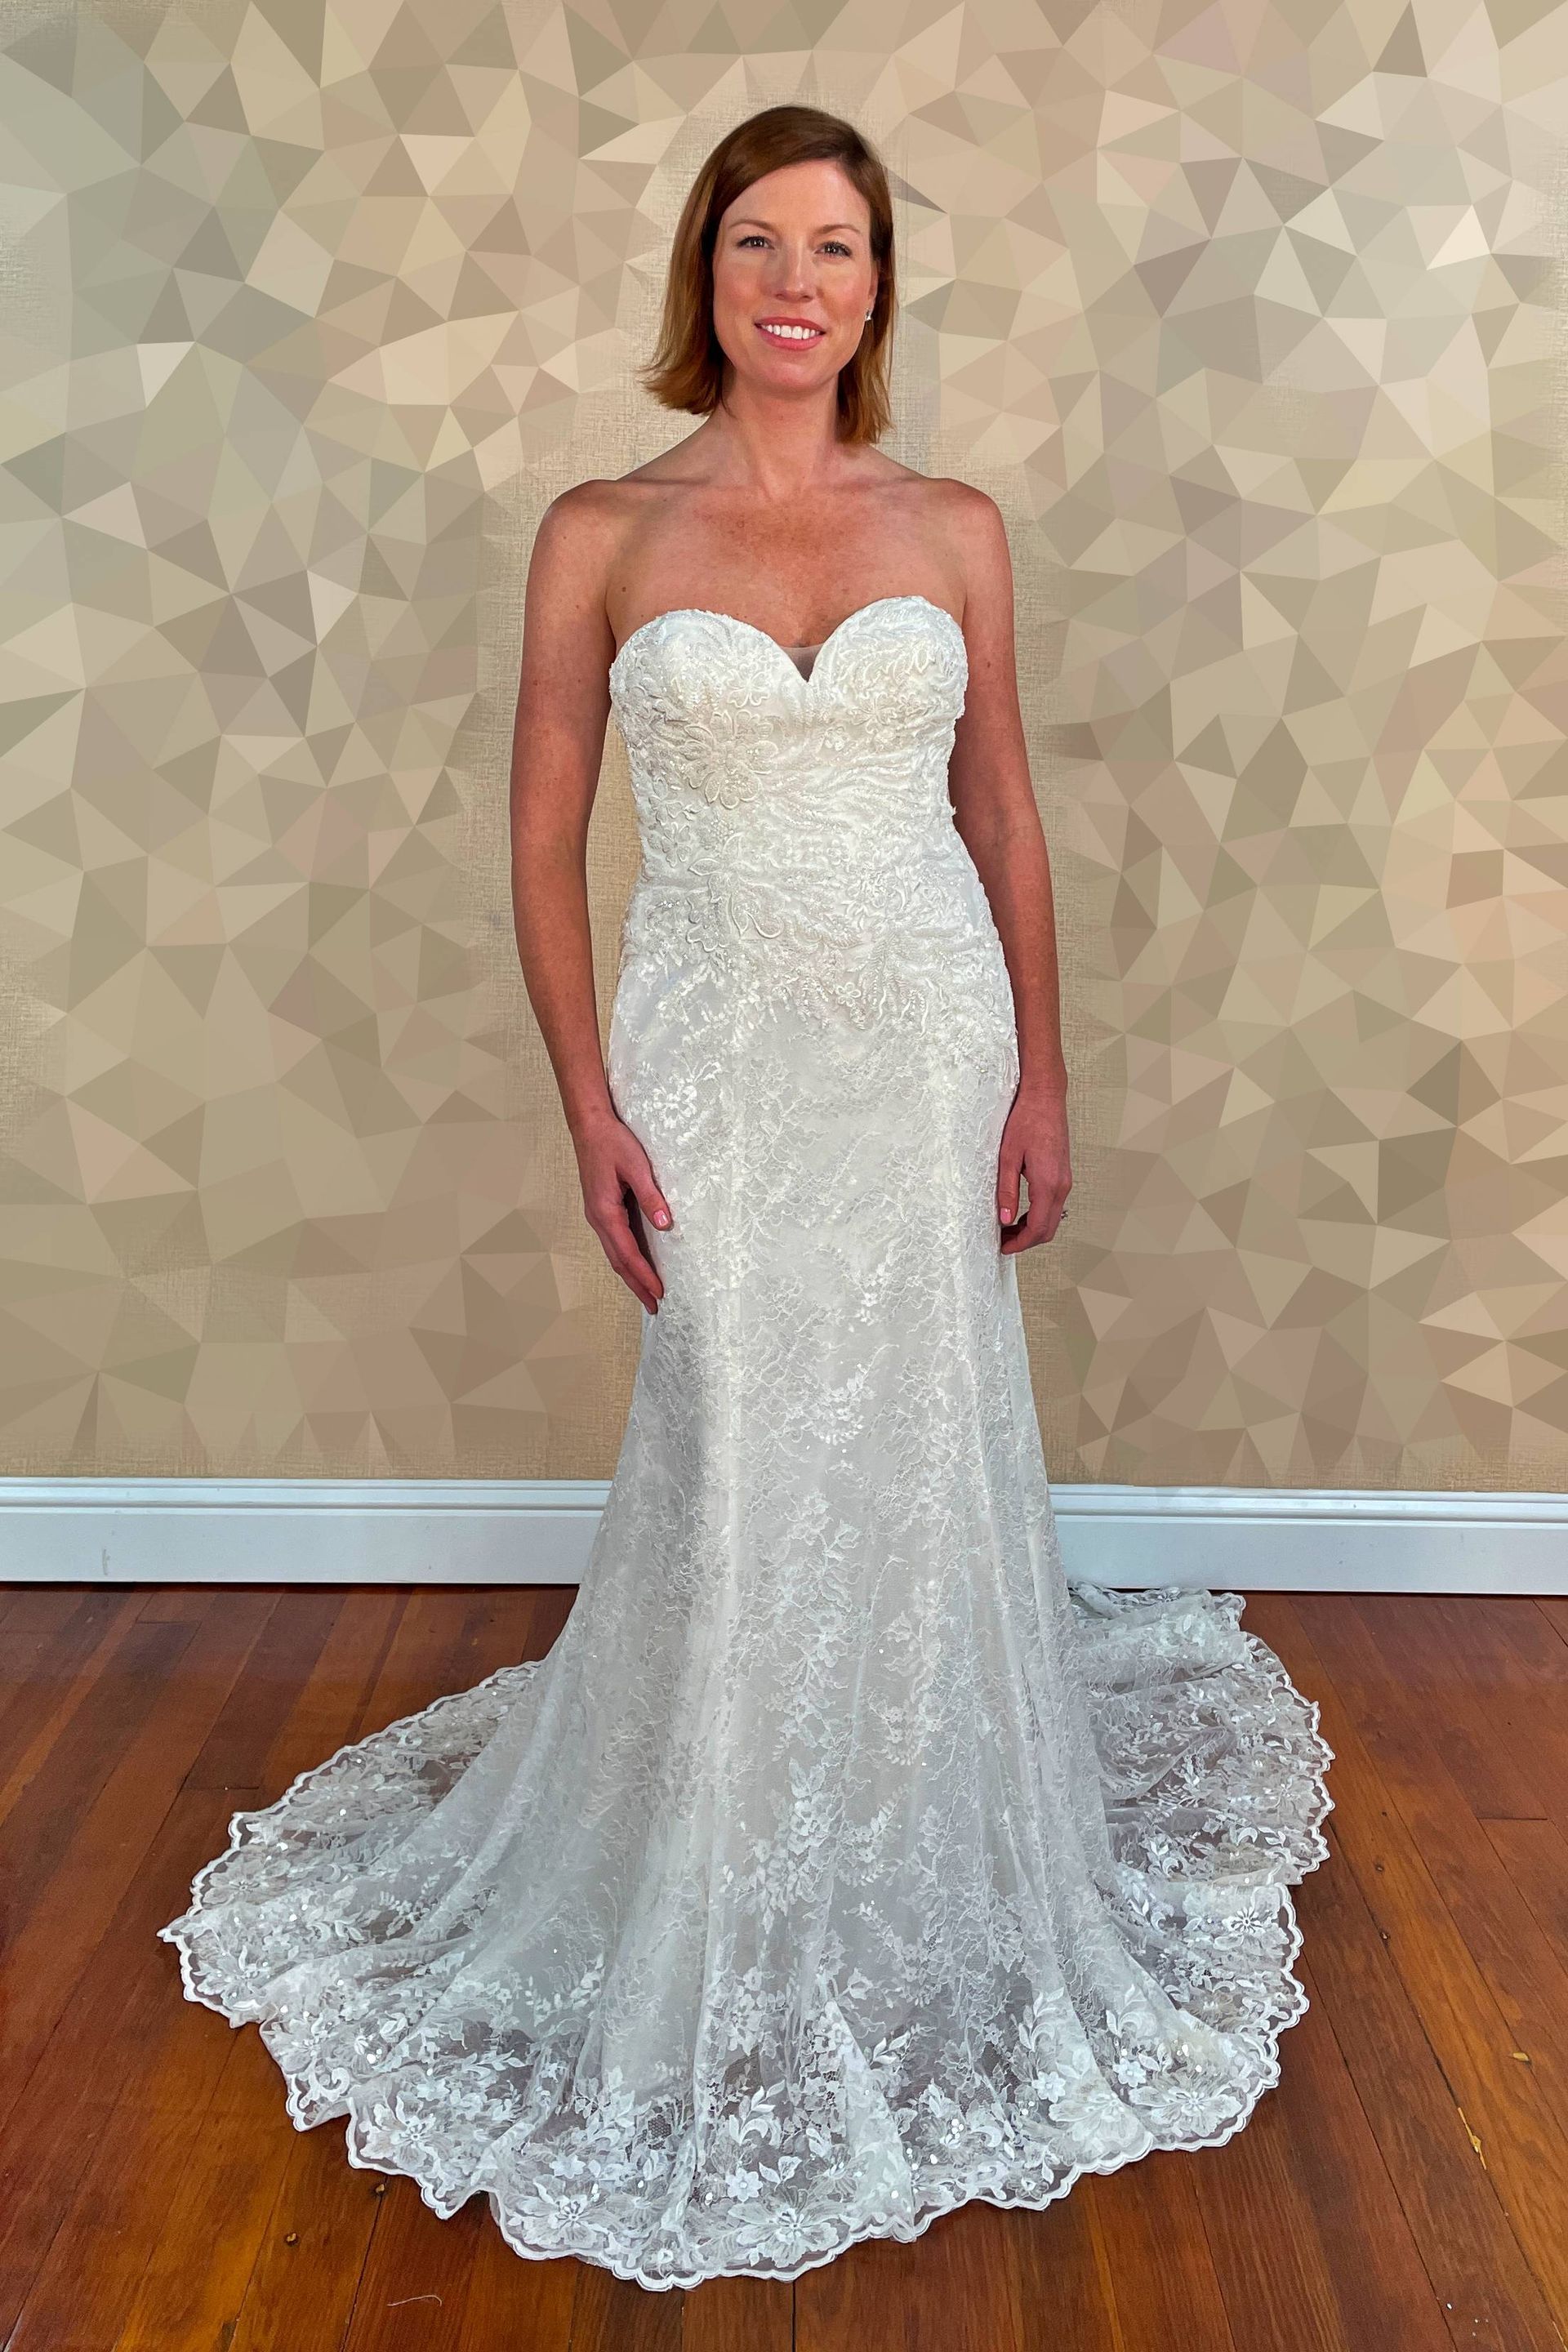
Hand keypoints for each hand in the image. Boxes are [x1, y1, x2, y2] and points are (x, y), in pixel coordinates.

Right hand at [573, 1108, 670, 1312]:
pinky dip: (626, 1258)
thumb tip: (665, 1224)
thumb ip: (651, 1195)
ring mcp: (598, 1215)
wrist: (589, 1126)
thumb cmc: (612, 1143)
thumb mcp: (637, 1167)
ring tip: (647, 1293)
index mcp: (605, 1212)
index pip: (627, 1253)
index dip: (644, 1275)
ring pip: (614, 1253)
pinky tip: (636, 1264)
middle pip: (618, 1261)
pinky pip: (614, 1241)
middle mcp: (598, 1218)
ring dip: (631, 1275)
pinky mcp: (602, 1209)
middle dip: (636, 1285)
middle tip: (654, 1307)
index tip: (659, 1293)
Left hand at [997, 1084, 1069, 1254]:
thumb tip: (1005, 1219)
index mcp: (1048, 1183)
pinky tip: (1021, 1213)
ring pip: (1052, 1218)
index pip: (1038, 1228)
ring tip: (1008, 1228)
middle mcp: (1062, 1185)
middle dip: (1026, 1241)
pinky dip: (1039, 1216)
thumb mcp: (1007, 1157)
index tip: (1004, 1248)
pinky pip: (1054, 1205)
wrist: (1045, 1098)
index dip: (1020, 1244)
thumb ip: (1007, 1191)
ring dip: (1033, 1229)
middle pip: (1048, 1228)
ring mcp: (1065, 1180)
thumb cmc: (1026, 1120)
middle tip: (1003, 1241)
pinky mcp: (1063, 1174)